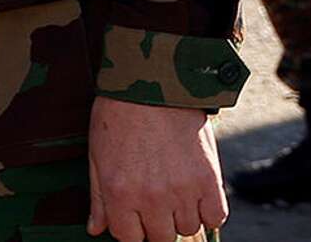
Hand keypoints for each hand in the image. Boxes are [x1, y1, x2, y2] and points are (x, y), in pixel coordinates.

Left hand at [87, 98, 225, 240]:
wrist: (154, 83)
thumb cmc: (118, 116)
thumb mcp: (98, 155)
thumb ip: (99, 198)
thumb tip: (95, 229)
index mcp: (119, 193)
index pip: (128, 238)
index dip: (130, 228)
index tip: (133, 214)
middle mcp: (151, 198)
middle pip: (160, 238)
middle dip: (155, 223)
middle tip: (155, 199)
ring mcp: (182, 190)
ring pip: (188, 228)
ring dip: (181, 215)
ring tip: (174, 188)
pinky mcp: (209, 180)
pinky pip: (215, 217)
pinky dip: (208, 210)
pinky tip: (196, 192)